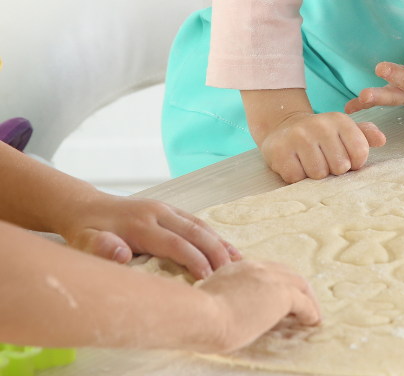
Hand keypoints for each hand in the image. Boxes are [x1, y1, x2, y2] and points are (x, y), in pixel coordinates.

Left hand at [62, 193, 241, 279]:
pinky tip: (225, 247)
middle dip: (215, 252)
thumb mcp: (83, 242)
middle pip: (195, 232)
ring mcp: (165, 209)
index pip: (175, 244)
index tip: (209, 279)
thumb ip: (100, 248)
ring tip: (238, 262)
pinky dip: (213, 235)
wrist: (86, 206)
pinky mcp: (169, 210)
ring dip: (219, 242)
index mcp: (141, 225)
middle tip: (231, 274)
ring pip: (199, 225)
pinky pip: (196, 221)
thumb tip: (122, 255)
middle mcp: (158, 213)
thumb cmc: (85, 231)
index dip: (194, 260)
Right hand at [196, 260, 320, 352]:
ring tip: (312, 314)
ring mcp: (270, 279)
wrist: (200, 316)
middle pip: (286, 272)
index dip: (275, 283)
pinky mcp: (281, 295)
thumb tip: (223, 312)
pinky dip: (311, 311)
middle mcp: (256, 268)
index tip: (278, 296)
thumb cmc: (196, 317)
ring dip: (308, 299)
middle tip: (302, 302)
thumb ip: (220, 299)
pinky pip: (304, 302)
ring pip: (299, 283)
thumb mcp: (208, 301)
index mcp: (237, 269)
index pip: (264, 271)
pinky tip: (313, 321)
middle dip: (296, 286)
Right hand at [258, 111, 385, 183]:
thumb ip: (365, 135)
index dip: (354, 163)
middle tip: (324, 160)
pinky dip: (297, 177)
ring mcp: (298, 136)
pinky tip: (296, 164)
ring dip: (315, 174)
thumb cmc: (321, 135)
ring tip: (310, 162)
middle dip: (333, 169)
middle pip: (340, 166)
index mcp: (340, 120)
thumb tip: (382, 140)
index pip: (360, 153)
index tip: (344, 158)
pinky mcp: (279, 150)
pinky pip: (297, 177)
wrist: (284, 127)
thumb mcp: (344, 130)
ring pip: (318, 174)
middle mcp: (320, 125)